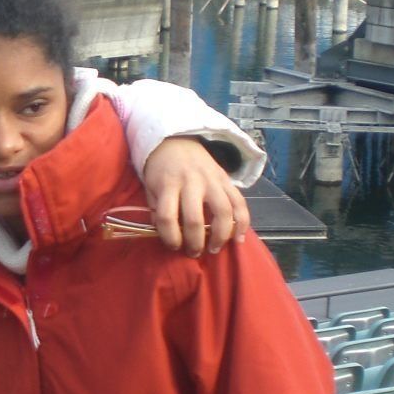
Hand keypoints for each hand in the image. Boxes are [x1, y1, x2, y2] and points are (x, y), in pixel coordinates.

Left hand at [141, 137, 248, 255]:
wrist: (176, 140)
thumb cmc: (161, 169)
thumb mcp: (150, 186)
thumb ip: (157, 209)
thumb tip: (167, 235)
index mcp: (168, 184)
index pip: (167, 217)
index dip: (170, 237)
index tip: (173, 246)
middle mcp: (191, 182)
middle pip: (195, 219)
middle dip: (195, 242)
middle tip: (194, 253)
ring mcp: (212, 180)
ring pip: (223, 212)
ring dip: (220, 236)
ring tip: (214, 248)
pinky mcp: (227, 179)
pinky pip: (240, 202)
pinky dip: (242, 222)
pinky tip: (239, 238)